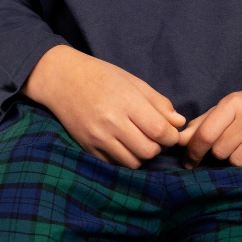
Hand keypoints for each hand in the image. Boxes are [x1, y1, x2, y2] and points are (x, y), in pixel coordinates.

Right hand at [22, 44, 185, 168]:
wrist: (62, 79)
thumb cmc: (101, 76)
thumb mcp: (132, 81)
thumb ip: (158, 102)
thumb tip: (179, 123)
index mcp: (126, 100)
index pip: (159, 131)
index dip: (171, 136)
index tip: (170, 132)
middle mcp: (111, 121)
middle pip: (148, 150)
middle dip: (157, 146)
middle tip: (153, 136)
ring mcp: (97, 137)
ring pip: (132, 162)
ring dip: (141, 155)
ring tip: (137, 140)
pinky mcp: (87, 147)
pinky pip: (114, 164)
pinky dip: (124, 158)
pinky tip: (122, 144)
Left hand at [177, 67, 241, 169]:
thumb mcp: (229, 106)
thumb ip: (203, 123)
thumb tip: (179, 140)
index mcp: (233, 102)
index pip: (205, 134)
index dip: (193, 152)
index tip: (189, 163)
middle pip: (221, 152)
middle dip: (221, 154)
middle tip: (231, 145)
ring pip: (238, 161)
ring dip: (239, 159)